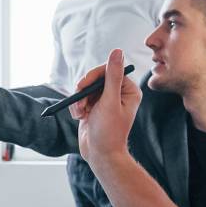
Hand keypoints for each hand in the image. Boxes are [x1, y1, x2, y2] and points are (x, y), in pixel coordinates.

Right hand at [71, 48, 140, 166]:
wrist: (100, 155)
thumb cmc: (109, 131)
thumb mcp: (110, 101)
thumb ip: (112, 76)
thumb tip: (117, 51)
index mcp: (128, 90)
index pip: (108, 70)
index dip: (93, 76)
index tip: (83, 86)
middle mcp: (118, 93)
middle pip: (95, 78)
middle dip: (84, 91)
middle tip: (79, 102)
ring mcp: (105, 100)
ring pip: (85, 89)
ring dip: (79, 100)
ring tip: (80, 113)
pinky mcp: (94, 107)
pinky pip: (81, 99)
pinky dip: (77, 107)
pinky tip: (80, 117)